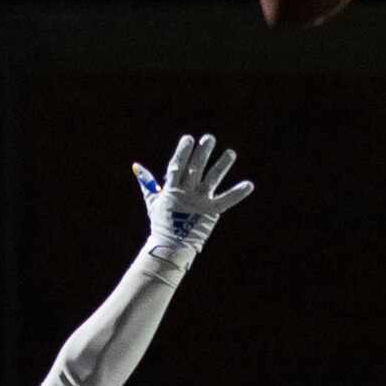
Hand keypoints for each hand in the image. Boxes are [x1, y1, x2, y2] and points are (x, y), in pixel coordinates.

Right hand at [132, 133, 252, 264]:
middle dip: (202, 152)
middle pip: (195, 167)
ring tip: (231, 153)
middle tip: (209, 138)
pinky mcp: (211, 212)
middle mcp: (186, 192)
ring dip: (222, 165)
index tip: (189, 139)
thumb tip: (136, 166)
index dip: (183, 151)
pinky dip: (237, 193)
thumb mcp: (153, 201)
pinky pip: (226, 200)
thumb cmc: (161, 223)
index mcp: (171, 188)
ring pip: (212, 179)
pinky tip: (249, 185)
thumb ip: (147, 182)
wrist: (170, 247)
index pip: (177, 165)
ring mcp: (199, 201)